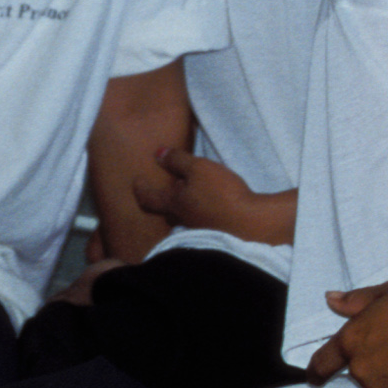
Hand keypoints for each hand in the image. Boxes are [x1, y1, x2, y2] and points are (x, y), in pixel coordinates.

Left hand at [139, 147, 279, 240]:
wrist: (252, 225)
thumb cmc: (221, 194)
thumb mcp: (199, 169)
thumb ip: (177, 161)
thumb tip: (157, 154)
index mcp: (174, 204)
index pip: (149, 198)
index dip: (141, 189)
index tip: (136, 182)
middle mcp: (182, 220)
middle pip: (166, 210)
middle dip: (164, 198)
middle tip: (165, 186)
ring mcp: (199, 229)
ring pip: (184, 216)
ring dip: (183, 206)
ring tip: (189, 194)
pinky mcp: (215, 233)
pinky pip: (201, 220)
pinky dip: (200, 211)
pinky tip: (209, 206)